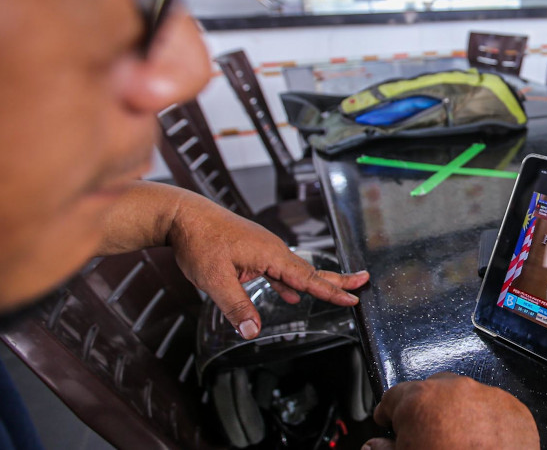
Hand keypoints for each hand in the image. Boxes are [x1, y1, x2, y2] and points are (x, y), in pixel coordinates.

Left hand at [167, 199, 368, 338]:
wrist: (183, 215)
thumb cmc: (198, 240)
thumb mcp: (215, 279)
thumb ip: (236, 306)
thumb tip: (252, 331)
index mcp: (270, 254)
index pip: (307, 278)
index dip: (331, 291)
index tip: (353, 297)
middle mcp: (272, 249)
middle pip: (310, 270)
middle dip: (336, 280)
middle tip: (363, 283)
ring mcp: (263, 249)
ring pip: (294, 270)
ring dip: (314, 282)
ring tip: (335, 290)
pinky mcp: (252, 251)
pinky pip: (277, 269)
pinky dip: (288, 282)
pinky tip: (291, 294)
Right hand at [364, 373, 539, 449]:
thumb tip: (373, 448)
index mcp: (418, 400)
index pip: (393, 397)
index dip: (388, 414)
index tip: (389, 423)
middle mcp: (453, 390)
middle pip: (429, 392)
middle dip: (425, 411)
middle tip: (425, 438)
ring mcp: (485, 396)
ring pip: (463, 398)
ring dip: (457, 414)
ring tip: (457, 444)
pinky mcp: (513, 408)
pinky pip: (492, 409)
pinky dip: (486, 423)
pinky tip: (481, 445)